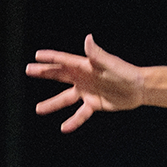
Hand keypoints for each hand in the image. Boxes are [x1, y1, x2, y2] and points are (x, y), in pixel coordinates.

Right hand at [26, 34, 145, 131]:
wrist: (138, 88)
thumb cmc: (125, 72)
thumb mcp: (109, 63)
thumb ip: (96, 54)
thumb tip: (87, 38)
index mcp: (84, 65)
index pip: (63, 60)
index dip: (50, 57)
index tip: (36, 55)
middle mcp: (82, 78)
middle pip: (59, 75)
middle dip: (44, 73)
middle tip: (29, 70)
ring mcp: (86, 91)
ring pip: (65, 98)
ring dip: (52, 104)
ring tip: (38, 109)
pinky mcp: (93, 104)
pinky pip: (80, 114)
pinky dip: (73, 121)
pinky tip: (64, 127)